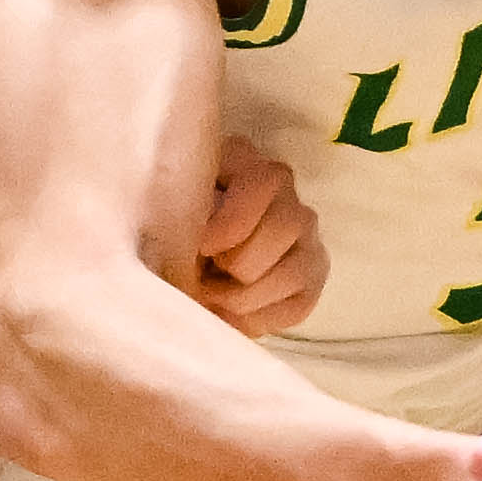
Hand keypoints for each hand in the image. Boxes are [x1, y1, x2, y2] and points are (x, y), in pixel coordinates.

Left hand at [182, 143, 326, 339]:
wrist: (189, 256)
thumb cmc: (172, 227)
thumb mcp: (168, 212)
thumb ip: (178, 219)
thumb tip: (188, 256)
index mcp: (245, 161)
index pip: (261, 184)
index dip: (232, 223)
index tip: (202, 248)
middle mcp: (285, 192)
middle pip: (282, 228)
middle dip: (237, 264)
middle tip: (204, 278)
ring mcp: (305, 234)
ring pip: (293, 271)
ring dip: (245, 298)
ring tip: (213, 300)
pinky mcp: (313, 276)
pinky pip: (299, 304)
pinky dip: (259, 319)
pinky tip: (230, 316)